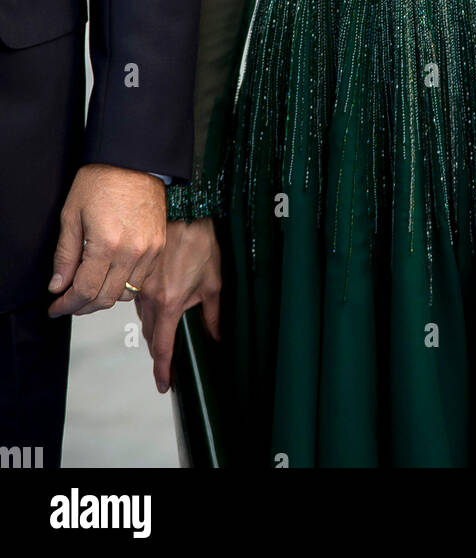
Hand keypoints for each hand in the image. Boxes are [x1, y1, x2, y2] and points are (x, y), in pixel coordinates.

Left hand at [48, 164, 165, 316]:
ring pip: (126, 294)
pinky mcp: (159, 245)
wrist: (135, 160)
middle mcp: (132, 251)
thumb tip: (58, 285)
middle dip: (82, 306)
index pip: (84, 291)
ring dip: (104, 297)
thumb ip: (65, 255)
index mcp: (107, 244)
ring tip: (89, 288)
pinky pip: (142, 279)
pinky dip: (124, 284)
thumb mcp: (72, 215)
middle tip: (68, 302)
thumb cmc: (103, 179)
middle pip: (105, 298)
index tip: (56, 306)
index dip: (66, 305)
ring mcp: (149, 250)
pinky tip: (110, 275)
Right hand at [135, 218, 220, 393]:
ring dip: (153, 333)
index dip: (163, 370)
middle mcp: (149, 298)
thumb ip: (212, 314)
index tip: (164, 386)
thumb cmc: (201, 243)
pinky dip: (147, 314)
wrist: (182, 210)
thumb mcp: (214, 281)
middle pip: (150, 337)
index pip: (163, 347)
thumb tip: (215, 338)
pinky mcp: (138, 275)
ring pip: (143, 321)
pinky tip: (157, 313)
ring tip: (164, 343)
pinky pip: (138, 303)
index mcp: (170, 303)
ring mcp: (140, 287)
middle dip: (158, 354)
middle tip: (168, 368)